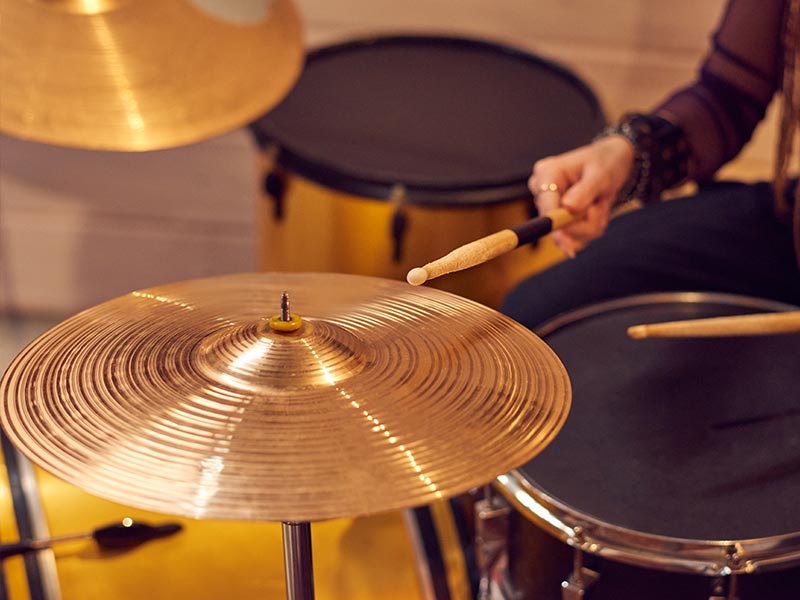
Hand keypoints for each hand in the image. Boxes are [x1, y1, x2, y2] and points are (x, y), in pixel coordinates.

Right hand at [529, 135, 634, 257]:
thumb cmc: (605, 163)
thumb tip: (568, 208)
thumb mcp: (600, 174)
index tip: (566, 244)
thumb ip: (584, 191)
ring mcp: (550, 206)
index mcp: (548, 174)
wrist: (612, 163)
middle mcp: (543, 191)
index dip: (554, 225)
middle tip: (600, 204)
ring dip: (590, 224)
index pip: (545, 205)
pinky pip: (576, 235)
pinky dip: (591, 226)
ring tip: (600, 203)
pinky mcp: (558, 218)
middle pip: (555, 224)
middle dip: (583, 222)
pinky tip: (596, 209)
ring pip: (568, 233)